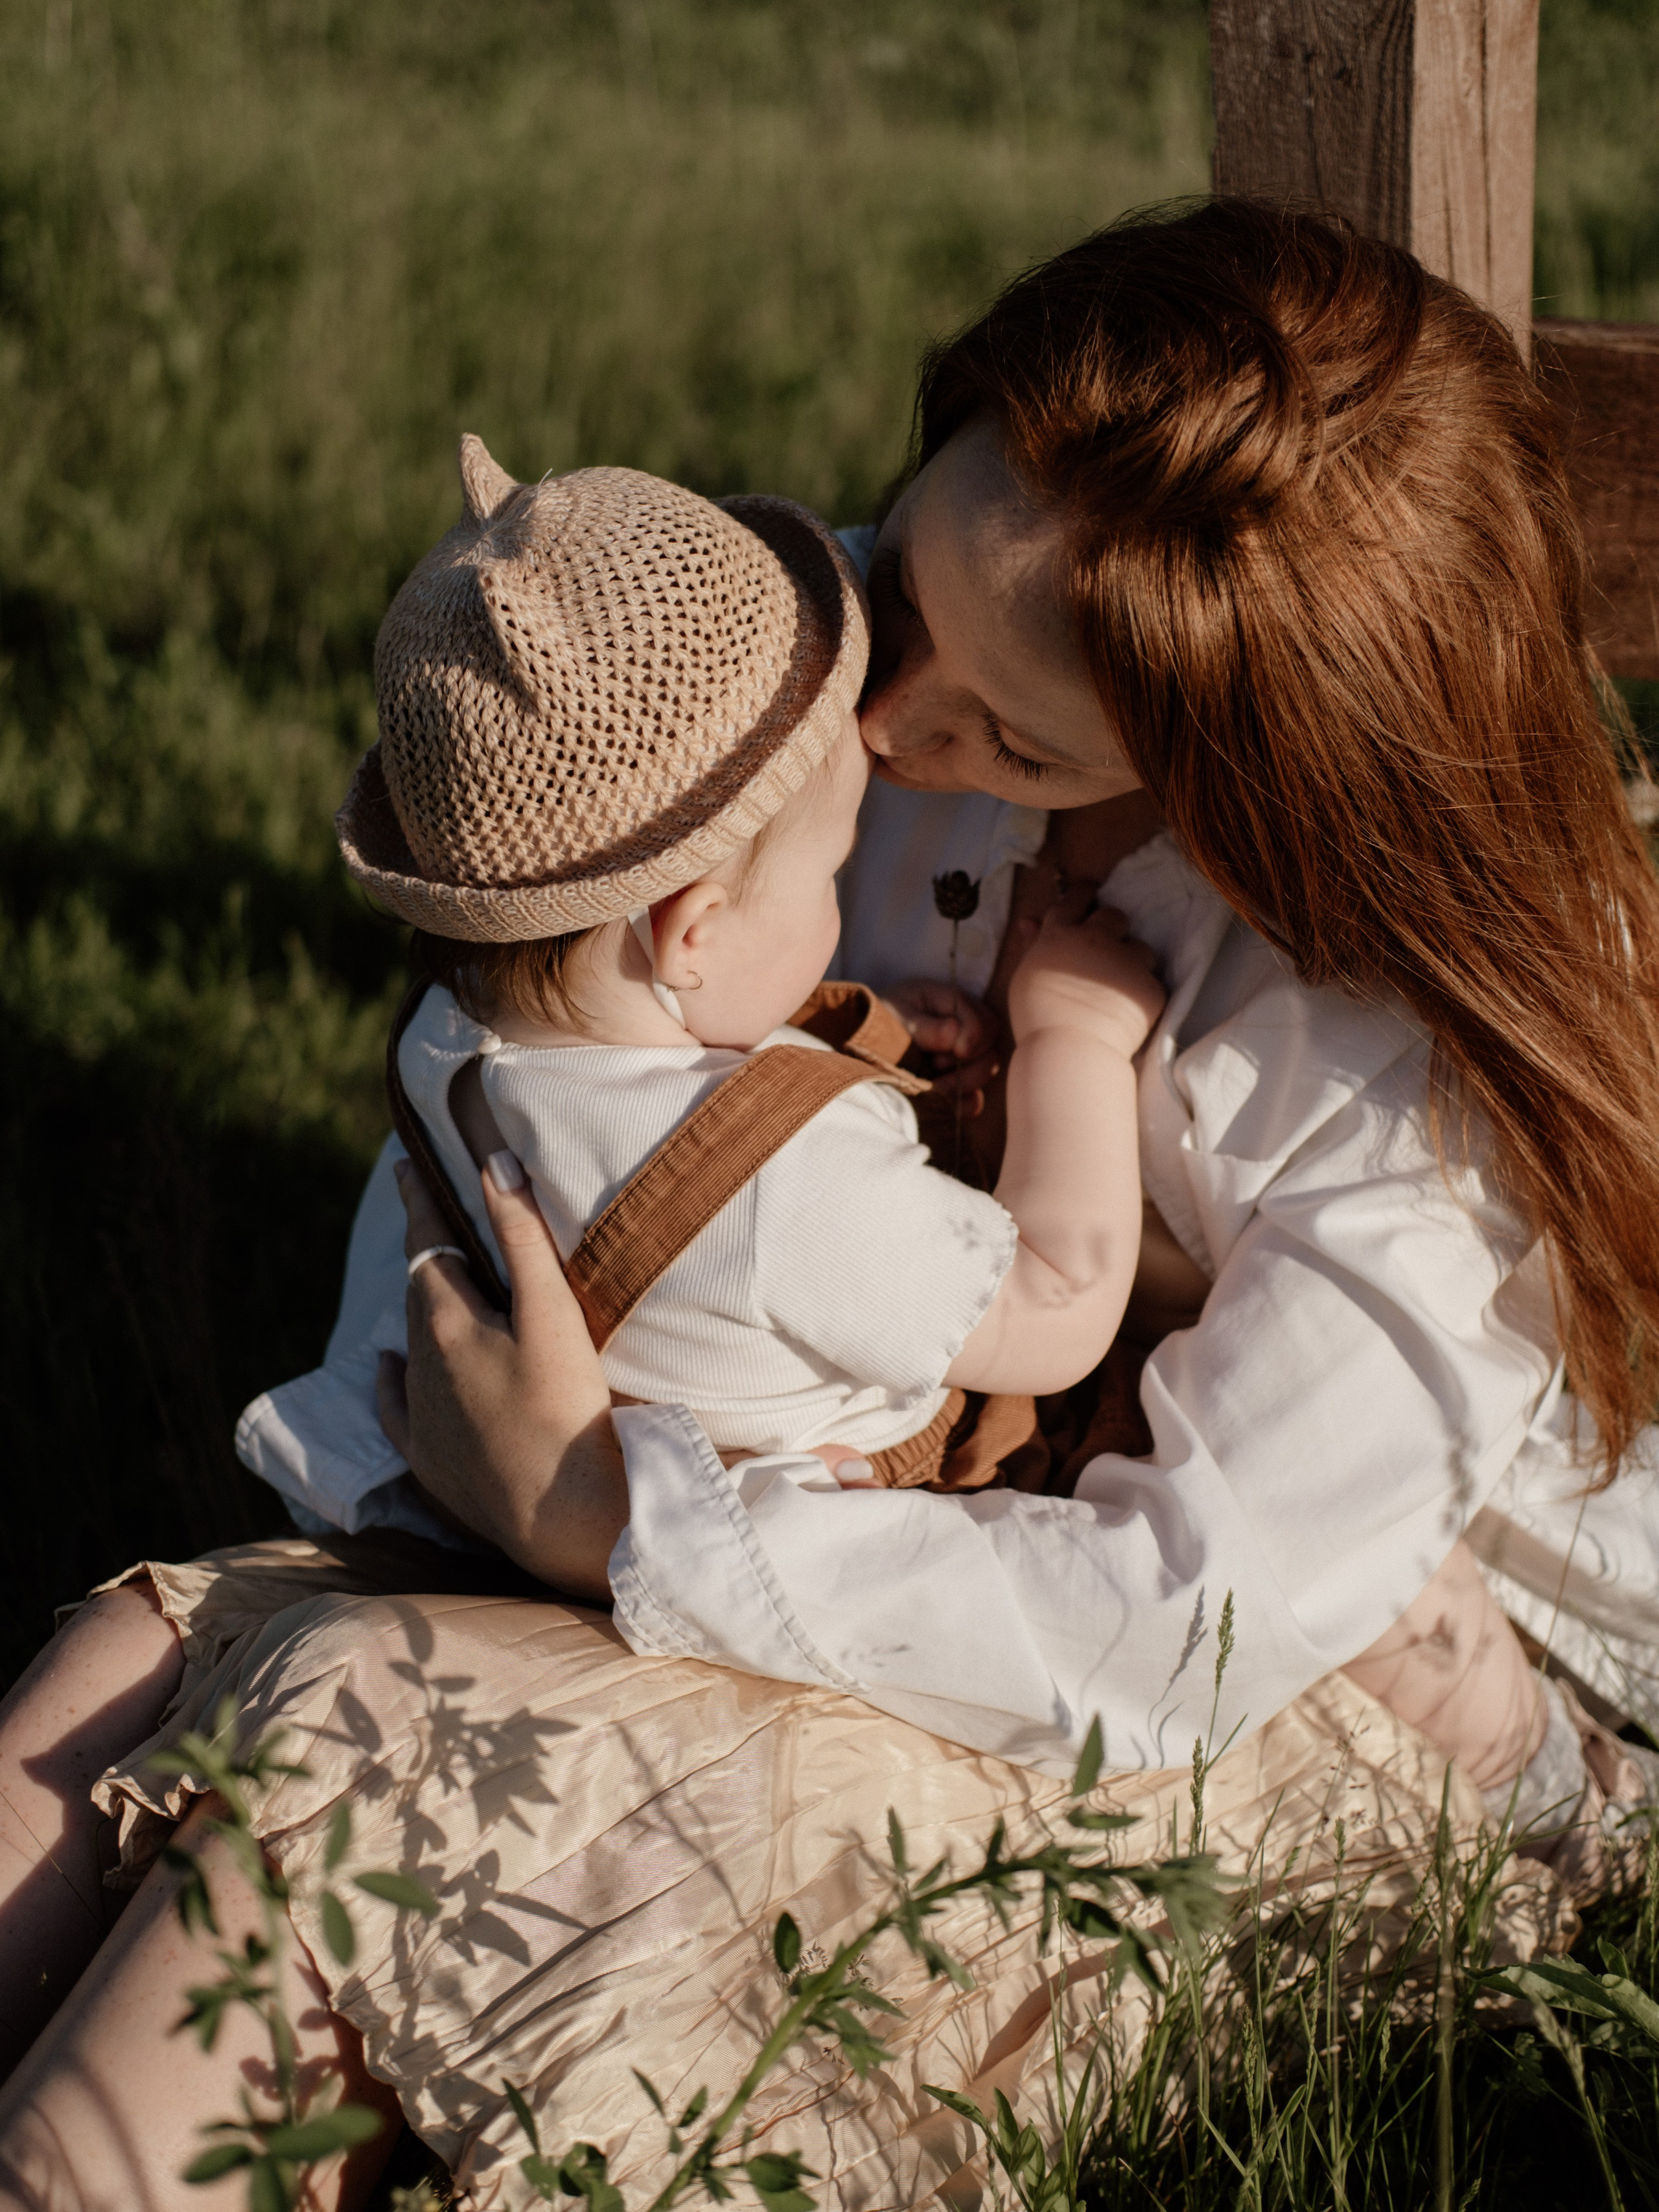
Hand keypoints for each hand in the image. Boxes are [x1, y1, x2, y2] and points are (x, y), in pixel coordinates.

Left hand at [374, 1152, 624, 1599]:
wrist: (561, 1517)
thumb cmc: (566, 1407)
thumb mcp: (552, 1312)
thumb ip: (522, 1237)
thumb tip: (491, 1163)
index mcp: (445, 1321)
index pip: (426, 1243)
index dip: (419, 1200)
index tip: (404, 1165)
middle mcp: (419, 1365)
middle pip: (419, 1291)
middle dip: (425, 1251)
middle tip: (431, 1216)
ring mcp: (421, 1416)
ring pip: (412, 1343)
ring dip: (421, 1308)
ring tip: (433, 1282)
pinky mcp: (431, 1460)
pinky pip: (397, 1407)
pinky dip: (391, 1379)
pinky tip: (387, 1369)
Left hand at [881, 977, 1001, 1101]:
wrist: (855, 1042)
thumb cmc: (875, 1020)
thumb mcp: (894, 1016)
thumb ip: (924, 1026)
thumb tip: (954, 1033)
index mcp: (951, 1004)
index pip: (984, 1021)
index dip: (975, 1038)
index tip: (958, 1051)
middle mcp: (963, 1030)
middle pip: (991, 1049)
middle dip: (969, 1065)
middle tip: (937, 1067)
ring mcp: (960, 1058)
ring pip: (985, 1073)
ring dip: (964, 1083)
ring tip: (933, 1084)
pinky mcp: (954, 1083)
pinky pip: (972, 1098)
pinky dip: (964, 1104)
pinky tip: (946, 1104)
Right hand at [1005, 904, 1164, 1059]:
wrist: (1069, 1052)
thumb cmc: (1037, 1018)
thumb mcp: (1026, 975)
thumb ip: (1033, 944)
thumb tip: (1029, 919)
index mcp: (1061, 935)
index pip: (1076, 899)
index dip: (1084, 893)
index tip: (1090, 891)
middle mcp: (1096, 939)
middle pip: (1115, 916)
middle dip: (1113, 928)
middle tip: (1106, 951)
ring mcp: (1126, 961)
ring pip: (1140, 949)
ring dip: (1132, 962)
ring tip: (1117, 990)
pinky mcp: (1149, 987)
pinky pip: (1150, 983)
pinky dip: (1141, 994)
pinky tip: (1126, 1012)